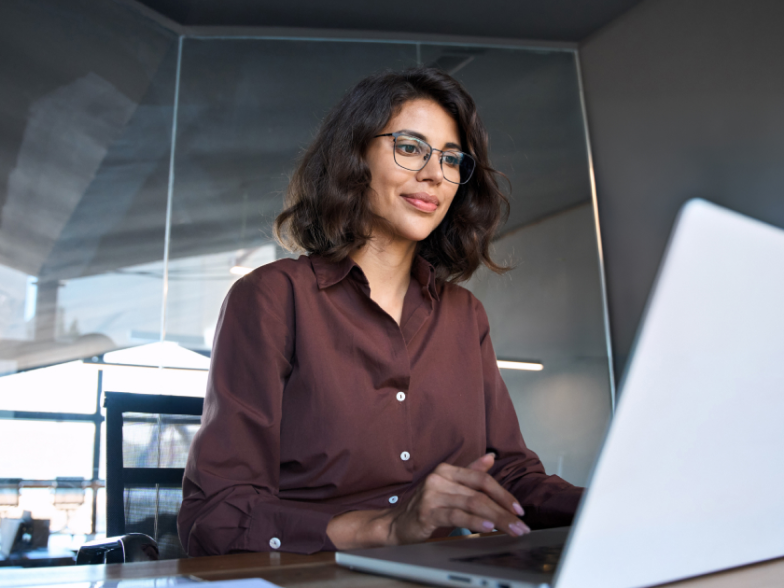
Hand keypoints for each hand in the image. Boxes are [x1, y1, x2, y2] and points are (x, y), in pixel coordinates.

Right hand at [385, 453, 529, 544]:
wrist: (396, 524)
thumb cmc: (426, 506)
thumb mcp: (449, 487)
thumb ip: (470, 472)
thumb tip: (491, 457)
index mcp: (447, 470)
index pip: (482, 479)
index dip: (503, 493)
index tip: (519, 509)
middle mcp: (439, 478)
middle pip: (480, 493)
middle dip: (504, 511)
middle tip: (521, 526)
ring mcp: (432, 494)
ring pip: (472, 504)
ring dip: (496, 519)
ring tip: (511, 529)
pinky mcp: (427, 512)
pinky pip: (456, 516)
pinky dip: (474, 522)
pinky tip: (488, 528)